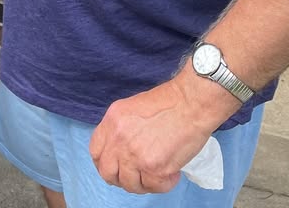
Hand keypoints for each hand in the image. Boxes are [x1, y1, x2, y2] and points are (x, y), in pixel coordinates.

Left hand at [89, 77, 225, 193]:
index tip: (117, 166)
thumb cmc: (170, 102)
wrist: (192, 103)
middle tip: (138, 175)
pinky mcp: (155, 168)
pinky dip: (165, 184)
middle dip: (121, 178)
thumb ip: (122, 129)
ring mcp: (135, 156)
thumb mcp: (133, 108)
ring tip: (158, 173)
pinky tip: (173, 172)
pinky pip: (154, 187)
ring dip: (144, 183)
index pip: (96, 152)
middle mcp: (119, 139)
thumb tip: (121, 149)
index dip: (105, 163)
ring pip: (130, 185)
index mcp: (112, 121)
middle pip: (108, 173)